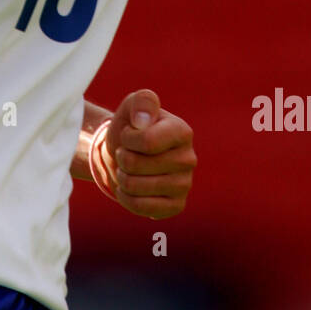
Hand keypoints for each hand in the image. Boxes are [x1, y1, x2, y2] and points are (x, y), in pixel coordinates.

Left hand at [91, 89, 196, 218]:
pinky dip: (125, 197)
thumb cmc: (132, 128)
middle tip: (127, 153)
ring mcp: (185, 184)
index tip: (129, 134)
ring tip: (128, 169)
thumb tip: (141, 122)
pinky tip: (129, 188)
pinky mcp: (176, 205)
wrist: (128, 154)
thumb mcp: (133, 104)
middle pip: (136, 165)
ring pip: (135, 186)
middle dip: (122, 158)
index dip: (127, 139)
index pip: (146, 141)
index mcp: (182, 131)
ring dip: (122, 177)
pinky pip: (141, 207)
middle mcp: (189, 159)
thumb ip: (141, 102)